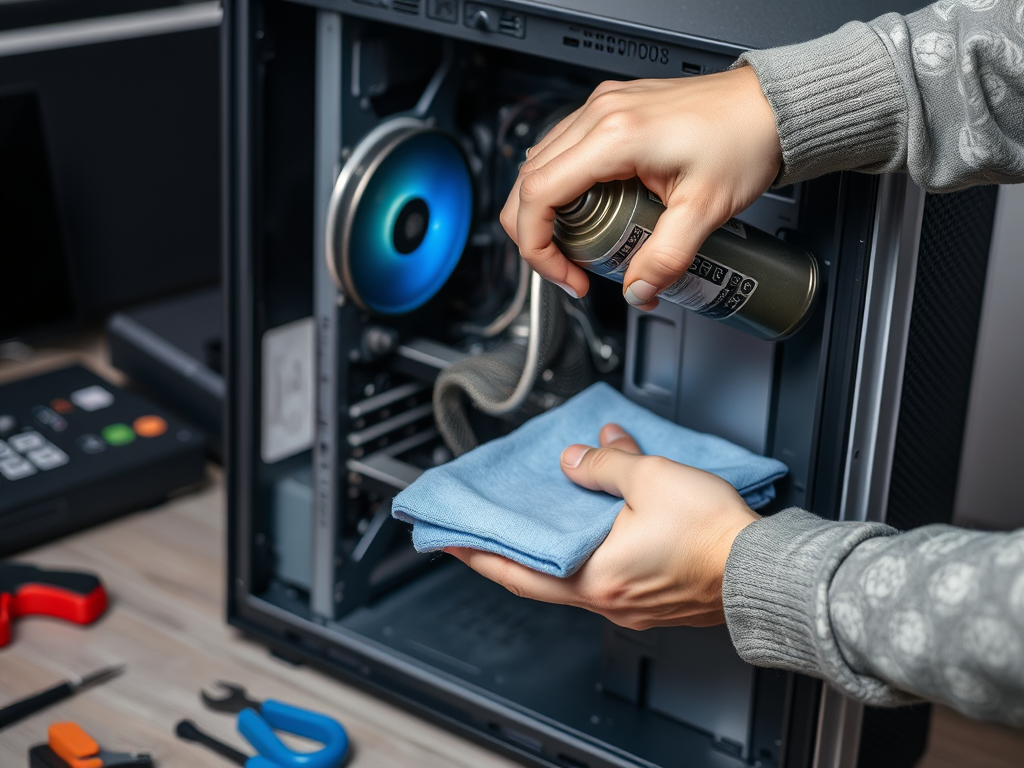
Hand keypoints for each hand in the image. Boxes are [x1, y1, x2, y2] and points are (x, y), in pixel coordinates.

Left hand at [445, 424, 759, 628]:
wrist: (766, 568)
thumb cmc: (715, 534)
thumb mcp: (650, 478)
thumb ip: (605, 463)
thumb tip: (577, 454)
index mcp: (596, 578)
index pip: (517, 570)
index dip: (477, 554)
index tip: (448, 541)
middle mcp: (608, 600)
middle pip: (540, 578)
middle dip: (508, 553)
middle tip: (482, 533)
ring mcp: (632, 605)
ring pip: (576, 576)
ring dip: (554, 549)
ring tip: (540, 520)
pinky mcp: (655, 600)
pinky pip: (607, 575)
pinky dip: (590, 552)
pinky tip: (598, 523)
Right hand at [499, 67, 781, 309]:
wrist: (771, 107)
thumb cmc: (744, 139)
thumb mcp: (706, 210)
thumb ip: (667, 258)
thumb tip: (636, 290)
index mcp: (615, 136)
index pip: (537, 194)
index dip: (537, 245)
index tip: (565, 275)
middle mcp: (600, 114)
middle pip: (526, 180)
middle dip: (536, 236)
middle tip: (570, 270)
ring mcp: (602, 107)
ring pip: (539, 165)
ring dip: (546, 213)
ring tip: (583, 246)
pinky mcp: (611, 110)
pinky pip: (563, 151)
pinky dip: (562, 188)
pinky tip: (590, 212)